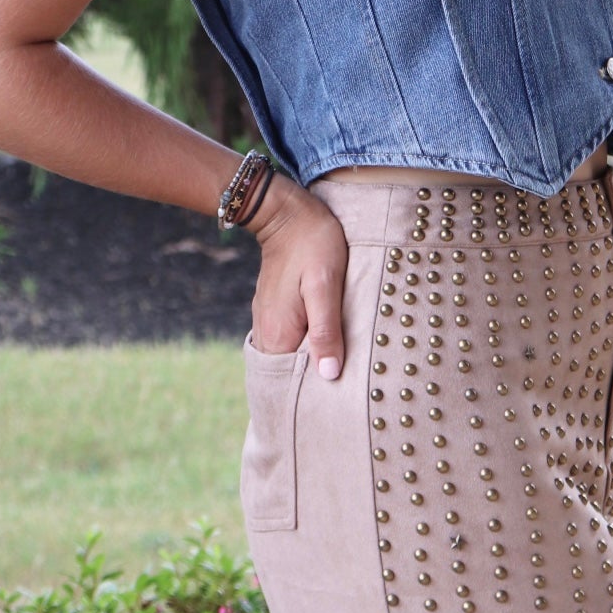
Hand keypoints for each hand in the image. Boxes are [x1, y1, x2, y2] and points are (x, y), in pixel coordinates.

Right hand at [244, 174, 349, 377]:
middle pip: (289, 375)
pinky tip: (327, 348)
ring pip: (290, 359)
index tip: (339, 398)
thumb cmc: (313, 245)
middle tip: (344, 393)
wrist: (289, 213)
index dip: (314, 394)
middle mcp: (267, 334)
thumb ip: (325, 330)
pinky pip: (289, 343)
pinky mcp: (276, 313)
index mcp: (278, 334)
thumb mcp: (325, 285)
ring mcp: (269, 323)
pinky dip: (306, 350)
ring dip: (311, 366)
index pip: (292, 382)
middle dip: (312, 385)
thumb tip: (329, 374)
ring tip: (341, 373)